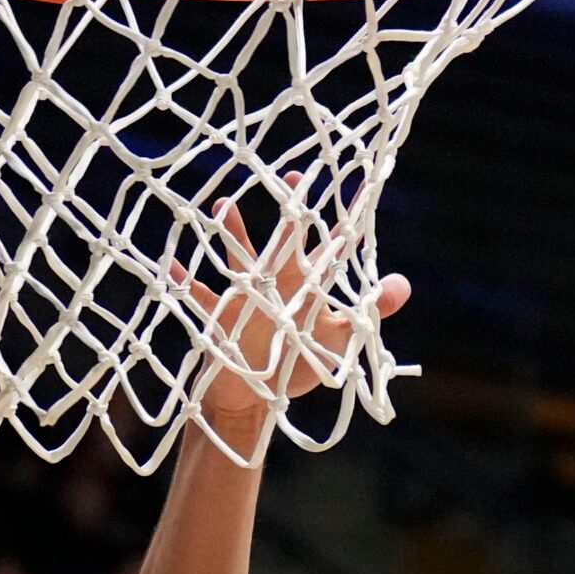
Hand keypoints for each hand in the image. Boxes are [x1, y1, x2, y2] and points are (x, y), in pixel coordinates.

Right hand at [172, 183, 410, 420]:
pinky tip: (170, 266)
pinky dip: (185, 283)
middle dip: (291, 214)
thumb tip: (404, 284)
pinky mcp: (222, 317)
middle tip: (297, 178)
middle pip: (286, 243)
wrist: (256, 395)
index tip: (362, 189)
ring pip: (240, 260)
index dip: (347, 224)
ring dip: (232, 235)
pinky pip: (200, 297)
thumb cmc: (297, 363)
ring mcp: (248, 297)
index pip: (332, 250)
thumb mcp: (338, 339)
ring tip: (223, 205)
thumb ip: (370, 311)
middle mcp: (278, 283)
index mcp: (308, 288)